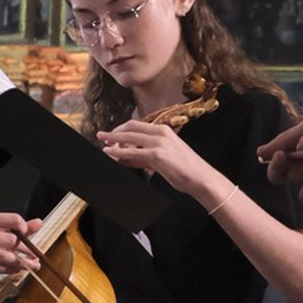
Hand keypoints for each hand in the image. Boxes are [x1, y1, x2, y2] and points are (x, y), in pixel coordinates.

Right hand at [0, 210, 42, 275]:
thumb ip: (16, 224)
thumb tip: (39, 223)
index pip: (10, 219)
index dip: (22, 225)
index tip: (25, 231)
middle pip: (8, 240)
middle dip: (23, 248)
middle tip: (34, 253)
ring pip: (2, 256)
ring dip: (20, 261)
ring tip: (31, 264)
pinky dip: (8, 269)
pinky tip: (17, 269)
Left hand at [97, 118, 214, 197]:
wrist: (200, 177)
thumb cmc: (185, 170)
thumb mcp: (164, 158)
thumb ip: (145, 156)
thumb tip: (126, 157)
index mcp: (164, 130)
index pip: (137, 125)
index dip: (121, 128)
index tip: (112, 134)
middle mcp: (161, 133)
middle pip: (130, 127)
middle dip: (114, 131)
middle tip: (102, 136)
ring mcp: (158, 142)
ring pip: (129, 137)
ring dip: (113, 139)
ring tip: (102, 143)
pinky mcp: (156, 154)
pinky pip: (131, 152)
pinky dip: (118, 152)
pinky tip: (110, 153)